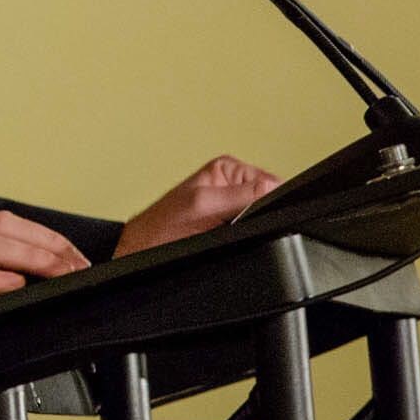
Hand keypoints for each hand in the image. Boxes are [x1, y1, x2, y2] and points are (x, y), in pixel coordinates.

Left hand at [112, 156, 281, 256]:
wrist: (145, 250)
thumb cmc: (162, 225)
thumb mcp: (202, 205)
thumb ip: (238, 194)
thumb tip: (272, 187)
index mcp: (228, 169)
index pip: (269, 180)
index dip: (274, 199)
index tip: (261, 214)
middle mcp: (233, 185)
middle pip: (269, 200)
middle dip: (262, 214)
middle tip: (236, 225)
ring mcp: (234, 208)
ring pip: (263, 218)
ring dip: (255, 227)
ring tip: (226, 232)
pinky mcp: (232, 227)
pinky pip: (254, 231)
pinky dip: (249, 237)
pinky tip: (229, 240)